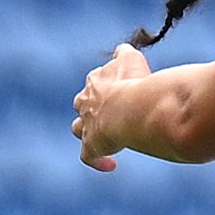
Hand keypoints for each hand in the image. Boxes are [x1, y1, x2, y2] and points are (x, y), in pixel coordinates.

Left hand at [74, 43, 147, 168]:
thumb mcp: (132, 60)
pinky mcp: (92, 146)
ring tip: (105, 136)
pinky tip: (110, 165)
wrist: (131, 107)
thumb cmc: (135, 82)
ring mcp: (87, 125)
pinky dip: (99, 161)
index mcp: (96, 81)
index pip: (96, 81)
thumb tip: (125, 50)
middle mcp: (86, 101)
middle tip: (111, 112)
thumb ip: (127, 54)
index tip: (123, 89)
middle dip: (92, 106)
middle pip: (82, 103)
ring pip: (79, 128)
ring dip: (89, 131)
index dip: (108, 86)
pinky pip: (90, 157)